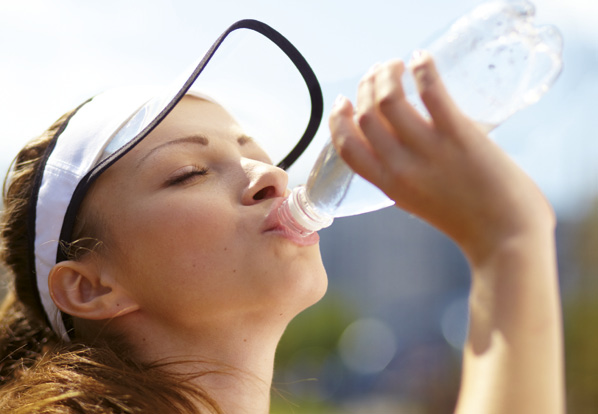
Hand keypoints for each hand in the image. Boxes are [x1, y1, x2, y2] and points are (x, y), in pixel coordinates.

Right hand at [329, 52, 554, 264]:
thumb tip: (410, 148)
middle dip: (365, 87)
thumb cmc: (470, 224)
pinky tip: (421, 58)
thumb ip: (408, 179)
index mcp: (389, 186)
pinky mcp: (459, 135)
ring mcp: (429, 150)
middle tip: (377, 74)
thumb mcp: (421, 203)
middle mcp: (401, 167)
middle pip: (365, 116)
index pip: (347, 148)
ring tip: (395, 64)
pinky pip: (431, 91)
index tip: (343, 102)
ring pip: (388, 100)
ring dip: (386, 73)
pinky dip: (422, 68)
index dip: (338, 120)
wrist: (505, 238)